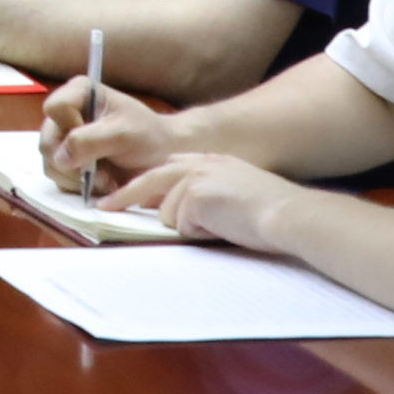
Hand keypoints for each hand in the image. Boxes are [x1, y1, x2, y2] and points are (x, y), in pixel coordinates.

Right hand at [44, 77, 178, 197]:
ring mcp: (63, 141)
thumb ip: (89, 141)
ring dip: (78, 178)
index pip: (55, 108)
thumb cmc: (147, 136)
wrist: (162, 156)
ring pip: (50, 164)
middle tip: (101, 172)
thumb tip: (59, 158)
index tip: (98, 138)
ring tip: (107, 179)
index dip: (70, 127)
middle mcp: (65, 115)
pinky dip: (79, 186)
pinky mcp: (67, 163)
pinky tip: (102, 183)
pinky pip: (59, 178)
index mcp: (78, 93)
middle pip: (48, 141)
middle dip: (73, 163)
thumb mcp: (122, 134)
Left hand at [98, 149, 298, 251]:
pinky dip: (199, 232)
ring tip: (222, 225)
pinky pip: (182, 225)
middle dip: (125, 195)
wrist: (289, 214)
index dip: (149, 182)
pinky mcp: (194, 196)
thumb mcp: (235, 193)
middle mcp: (200, 164)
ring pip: (168, 212)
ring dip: (188, 226)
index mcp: (212, 161)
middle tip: (104, 207)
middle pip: (151, 178)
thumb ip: (206, 195)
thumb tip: (177, 214)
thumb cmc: (271, 213)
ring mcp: (195, 178)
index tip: (130, 193)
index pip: (171, 166)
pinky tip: (223, 227)